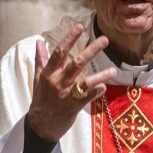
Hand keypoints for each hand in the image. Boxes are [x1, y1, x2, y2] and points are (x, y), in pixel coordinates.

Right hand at [27, 23, 116, 141]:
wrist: (40, 126)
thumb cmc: (40, 100)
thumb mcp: (37, 79)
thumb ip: (40, 60)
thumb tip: (39, 42)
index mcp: (48, 73)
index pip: (59, 52)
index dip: (70, 38)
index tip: (80, 26)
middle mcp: (57, 82)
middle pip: (76, 62)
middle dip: (92, 50)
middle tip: (105, 39)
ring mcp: (66, 95)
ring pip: (86, 81)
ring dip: (101, 75)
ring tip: (114, 70)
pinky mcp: (73, 107)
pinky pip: (88, 97)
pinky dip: (97, 91)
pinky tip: (105, 87)